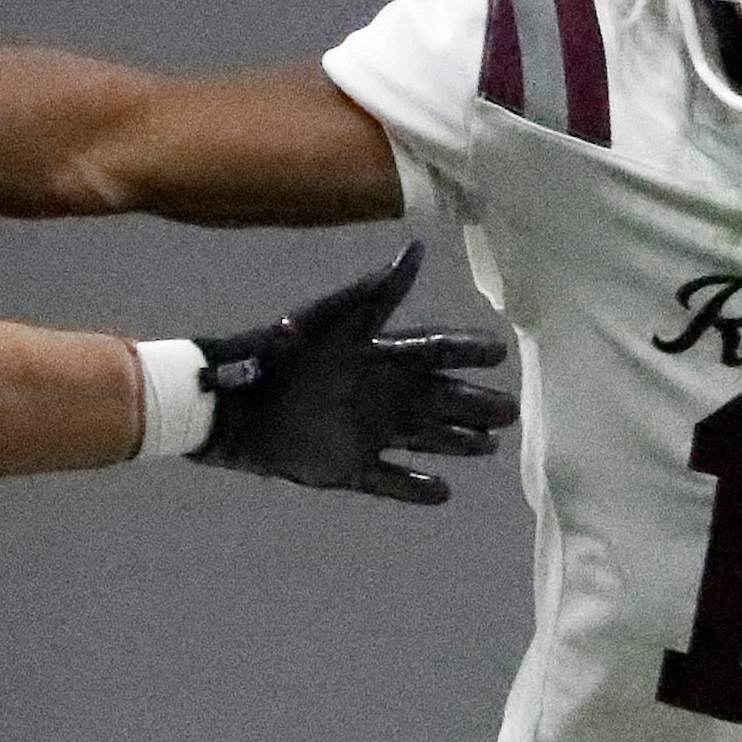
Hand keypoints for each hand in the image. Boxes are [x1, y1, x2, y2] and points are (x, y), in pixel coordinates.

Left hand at [191, 241, 518, 504]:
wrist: (229, 402)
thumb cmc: (280, 353)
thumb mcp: (333, 319)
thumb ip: (377, 291)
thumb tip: (416, 248)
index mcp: (377, 356)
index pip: (433, 351)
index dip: (466, 351)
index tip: (500, 352)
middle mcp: (378, 394)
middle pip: (439, 400)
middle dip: (475, 405)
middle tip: (512, 412)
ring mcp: (365, 432)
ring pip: (423, 438)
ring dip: (456, 443)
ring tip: (488, 447)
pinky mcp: (346, 468)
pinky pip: (388, 481)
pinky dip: (414, 488)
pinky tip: (443, 493)